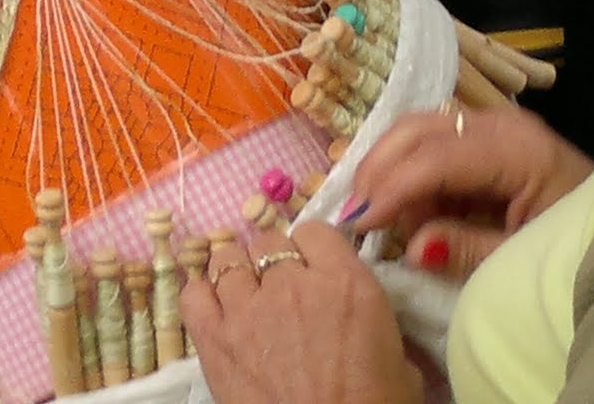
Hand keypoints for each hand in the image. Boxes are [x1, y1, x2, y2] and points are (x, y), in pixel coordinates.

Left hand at [181, 223, 422, 403]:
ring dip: (237, 273)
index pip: (315, 231)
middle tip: (282, 292)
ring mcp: (247, 307)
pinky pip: (194, 293)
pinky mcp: (213, 337)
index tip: (314, 268)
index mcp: (346, 284)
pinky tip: (215, 310)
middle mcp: (292, 283)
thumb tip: (360, 322)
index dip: (312, 249)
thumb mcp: (399, 363)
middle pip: (268, 242)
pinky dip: (202, 296)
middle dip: (274, 262)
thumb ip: (374, 324)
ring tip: (245, 297)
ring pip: (227, 257)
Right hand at [347, 106, 593, 279]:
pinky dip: (409, 171)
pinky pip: (431, 142)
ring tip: (380, 217)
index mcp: (517, 150)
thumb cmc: (578, 248)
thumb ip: (467, 250)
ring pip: (417, 129)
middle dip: (378, 170)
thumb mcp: (526, 259)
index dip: (392, 188)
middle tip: (355, 216)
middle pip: (417, 129)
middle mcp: (500, 123)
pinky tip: (405, 208)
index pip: (436, 156)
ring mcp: (492, 124)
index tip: (358, 223)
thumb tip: (410, 247)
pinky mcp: (486, 136)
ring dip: (389, 168)